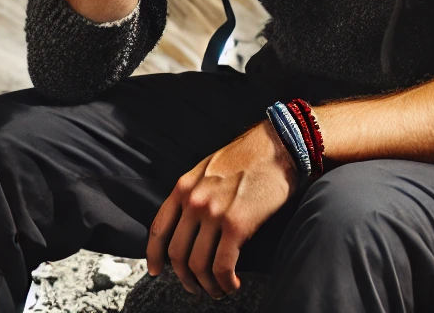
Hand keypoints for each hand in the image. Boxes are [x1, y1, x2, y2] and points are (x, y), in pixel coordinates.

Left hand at [146, 121, 298, 297]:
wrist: (278, 144)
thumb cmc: (249, 156)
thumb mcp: (210, 168)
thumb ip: (195, 191)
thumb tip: (189, 223)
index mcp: (185, 186)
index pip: (159, 229)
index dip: (154, 256)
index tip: (156, 271)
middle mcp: (194, 200)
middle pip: (177, 253)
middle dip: (184, 277)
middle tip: (195, 286)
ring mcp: (214, 213)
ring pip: (198, 265)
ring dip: (206, 285)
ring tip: (217, 289)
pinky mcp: (236, 224)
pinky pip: (222, 266)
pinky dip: (225, 282)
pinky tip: (232, 284)